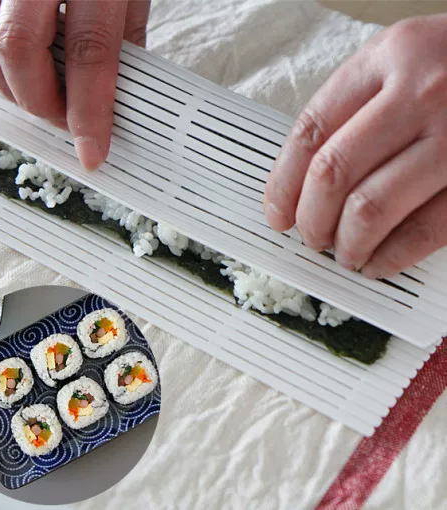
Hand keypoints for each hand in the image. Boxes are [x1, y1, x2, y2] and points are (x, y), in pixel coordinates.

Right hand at [0, 0, 150, 170]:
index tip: (92, 153)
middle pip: (19, 48)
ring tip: (37, 97)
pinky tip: (12, 67)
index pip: (90, 52)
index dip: (89, 112)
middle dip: (40, 102)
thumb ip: (122, 42)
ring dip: (7, 86)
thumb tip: (114, 100)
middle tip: (62, 120)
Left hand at [264, 15, 446, 279]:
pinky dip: (390, 257)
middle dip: (311, 219)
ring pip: (370, 208)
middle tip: (310, 237)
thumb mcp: (399, 63)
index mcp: (387, 59)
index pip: (309, 133)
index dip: (282, 184)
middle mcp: (421, 94)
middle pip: (332, 174)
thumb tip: (301, 182)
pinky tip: (377, 262)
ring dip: (346, 244)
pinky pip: (423, 231)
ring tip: (343, 253)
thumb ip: (352, 111)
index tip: (277, 213)